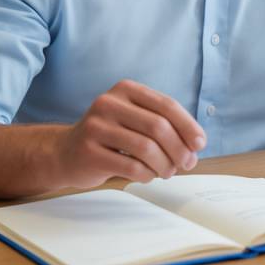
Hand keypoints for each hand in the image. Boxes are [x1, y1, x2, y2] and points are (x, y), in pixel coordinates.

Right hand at [54, 79, 206, 187]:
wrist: (65, 153)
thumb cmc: (110, 137)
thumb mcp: (134, 119)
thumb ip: (163, 124)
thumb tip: (195, 144)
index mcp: (125, 89)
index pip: (166, 105)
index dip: (188, 126)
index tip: (200, 144)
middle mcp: (109, 103)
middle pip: (158, 127)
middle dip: (179, 149)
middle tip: (187, 164)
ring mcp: (96, 127)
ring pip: (146, 148)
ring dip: (165, 164)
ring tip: (168, 172)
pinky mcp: (89, 151)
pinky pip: (131, 166)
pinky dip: (147, 174)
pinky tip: (148, 175)